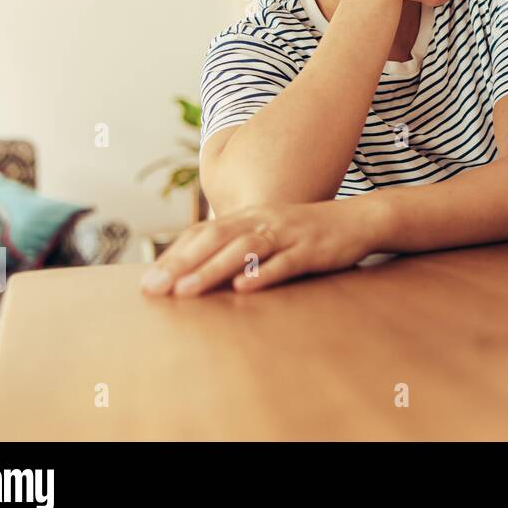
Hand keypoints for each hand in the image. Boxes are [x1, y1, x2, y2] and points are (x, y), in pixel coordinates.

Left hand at [139, 198, 382, 296]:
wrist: (359, 220)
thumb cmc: (308, 232)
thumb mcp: (270, 233)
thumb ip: (239, 246)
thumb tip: (200, 271)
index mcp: (250, 216)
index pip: (203, 232)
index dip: (174, 254)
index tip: (148, 281)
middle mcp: (264, 220)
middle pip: (216, 238)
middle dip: (181, 264)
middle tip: (153, 289)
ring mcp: (288, 234)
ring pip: (245, 249)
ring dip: (212, 270)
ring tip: (186, 291)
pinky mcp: (312, 249)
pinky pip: (286, 261)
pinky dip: (264, 273)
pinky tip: (244, 287)